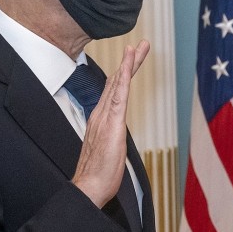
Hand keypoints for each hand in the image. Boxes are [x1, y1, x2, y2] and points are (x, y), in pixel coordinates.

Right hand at [72, 41, 149, 206]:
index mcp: (103, 120)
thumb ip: (113, 139)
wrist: (90, 187)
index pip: (114, 91)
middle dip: (130, 63)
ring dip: (128, 64)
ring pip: (117, 85)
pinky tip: (127, 67)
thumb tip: (116, 136)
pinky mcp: (111, 123)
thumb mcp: (110, 151)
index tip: (132, 59)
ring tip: (137, 47)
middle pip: (117, 82)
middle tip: (142, 44)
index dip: (123, 74)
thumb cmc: (100, 174)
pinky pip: (118, 96)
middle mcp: (102, 114)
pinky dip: (122, 79)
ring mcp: (106, 117)